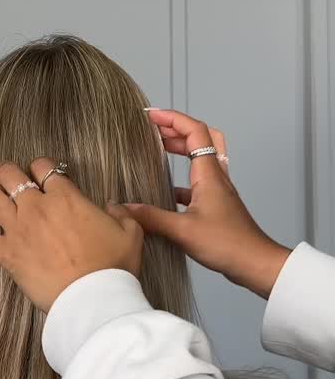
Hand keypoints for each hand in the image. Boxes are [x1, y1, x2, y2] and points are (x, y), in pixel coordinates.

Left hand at [0, 158, 143, 312]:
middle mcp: (37, 207)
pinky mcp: (5, 254)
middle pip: (11, 174)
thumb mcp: (129, 233)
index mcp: (66, 196)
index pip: (44, 167)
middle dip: (8, 172)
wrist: (94, 298)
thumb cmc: (113, 266)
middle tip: (10, 178)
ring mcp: (17, 229)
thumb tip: (111, 207)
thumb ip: (120, 213)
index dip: (41, 167)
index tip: (43, 174)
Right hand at [127, 109, 290, 298]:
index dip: (173, 119)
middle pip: (201, 138)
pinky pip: (200, 182)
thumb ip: (151, 218)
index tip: (151, 116)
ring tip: (159, 149)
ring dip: (182, 149)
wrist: (254, 263)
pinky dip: (183, 178)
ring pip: (203, 158)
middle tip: (154, 129)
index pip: (194, 131)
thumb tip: (123, 209)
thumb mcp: (182, 231)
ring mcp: (219, 191)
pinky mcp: (218, 206)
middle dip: (177, 129)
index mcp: (209, 174)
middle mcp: (216, 177)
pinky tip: (167, 191)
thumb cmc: (228, 244)